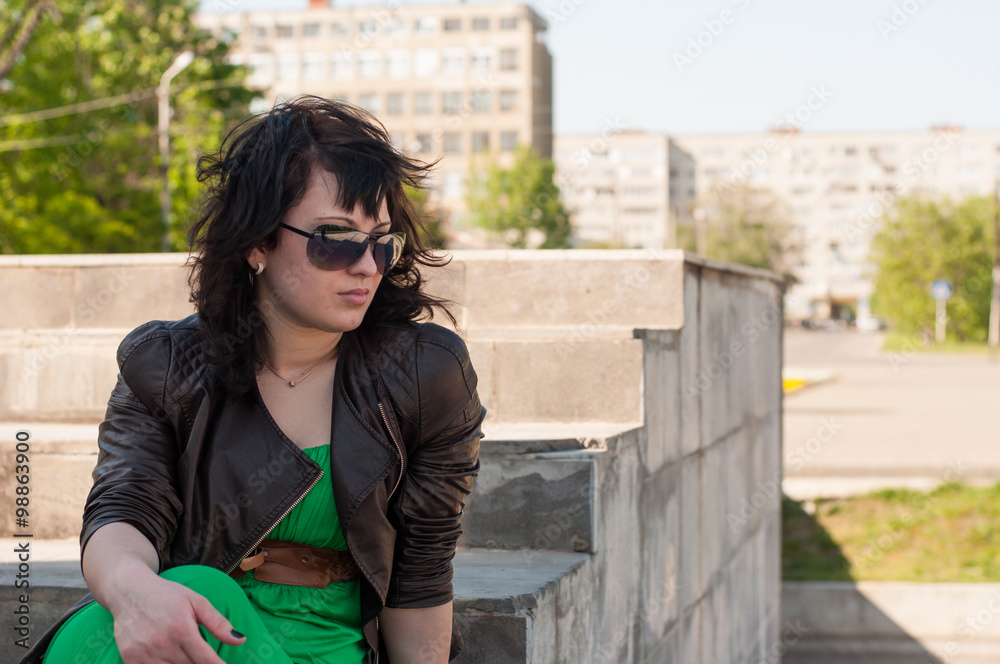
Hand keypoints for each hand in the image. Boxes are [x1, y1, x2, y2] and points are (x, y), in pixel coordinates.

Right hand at [107, 571, 245, 663]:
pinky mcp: (130, 659)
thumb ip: (218, 623)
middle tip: (203, 656)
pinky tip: (170, 658)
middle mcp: (162, 644)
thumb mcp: (196, 602)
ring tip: (187, 654)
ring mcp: (144, 653)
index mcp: (182, 629)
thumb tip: (240, 640)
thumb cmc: (167, 595)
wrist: (129, 591)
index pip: (205, 660)